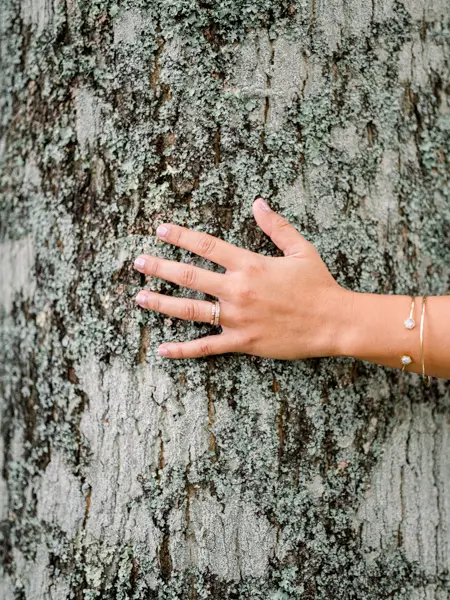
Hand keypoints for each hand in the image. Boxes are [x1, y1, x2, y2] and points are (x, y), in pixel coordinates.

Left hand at [133, 197, 349, 359]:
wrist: (333, 322)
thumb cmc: (318, 285)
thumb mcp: (301, 249)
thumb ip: (276, 226)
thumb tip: (258, 202)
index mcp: (249, 265)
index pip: (206, 246)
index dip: (180, 236)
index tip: (160, 230)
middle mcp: (237, 290)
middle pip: (189, 275)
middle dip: (159, 266)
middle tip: (138, 261)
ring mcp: (236, 318)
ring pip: (190, 310)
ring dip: (162, 302)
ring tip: (139, 297)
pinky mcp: (241, 342)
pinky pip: (206, 347)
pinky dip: (182, 350)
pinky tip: (162, 349)